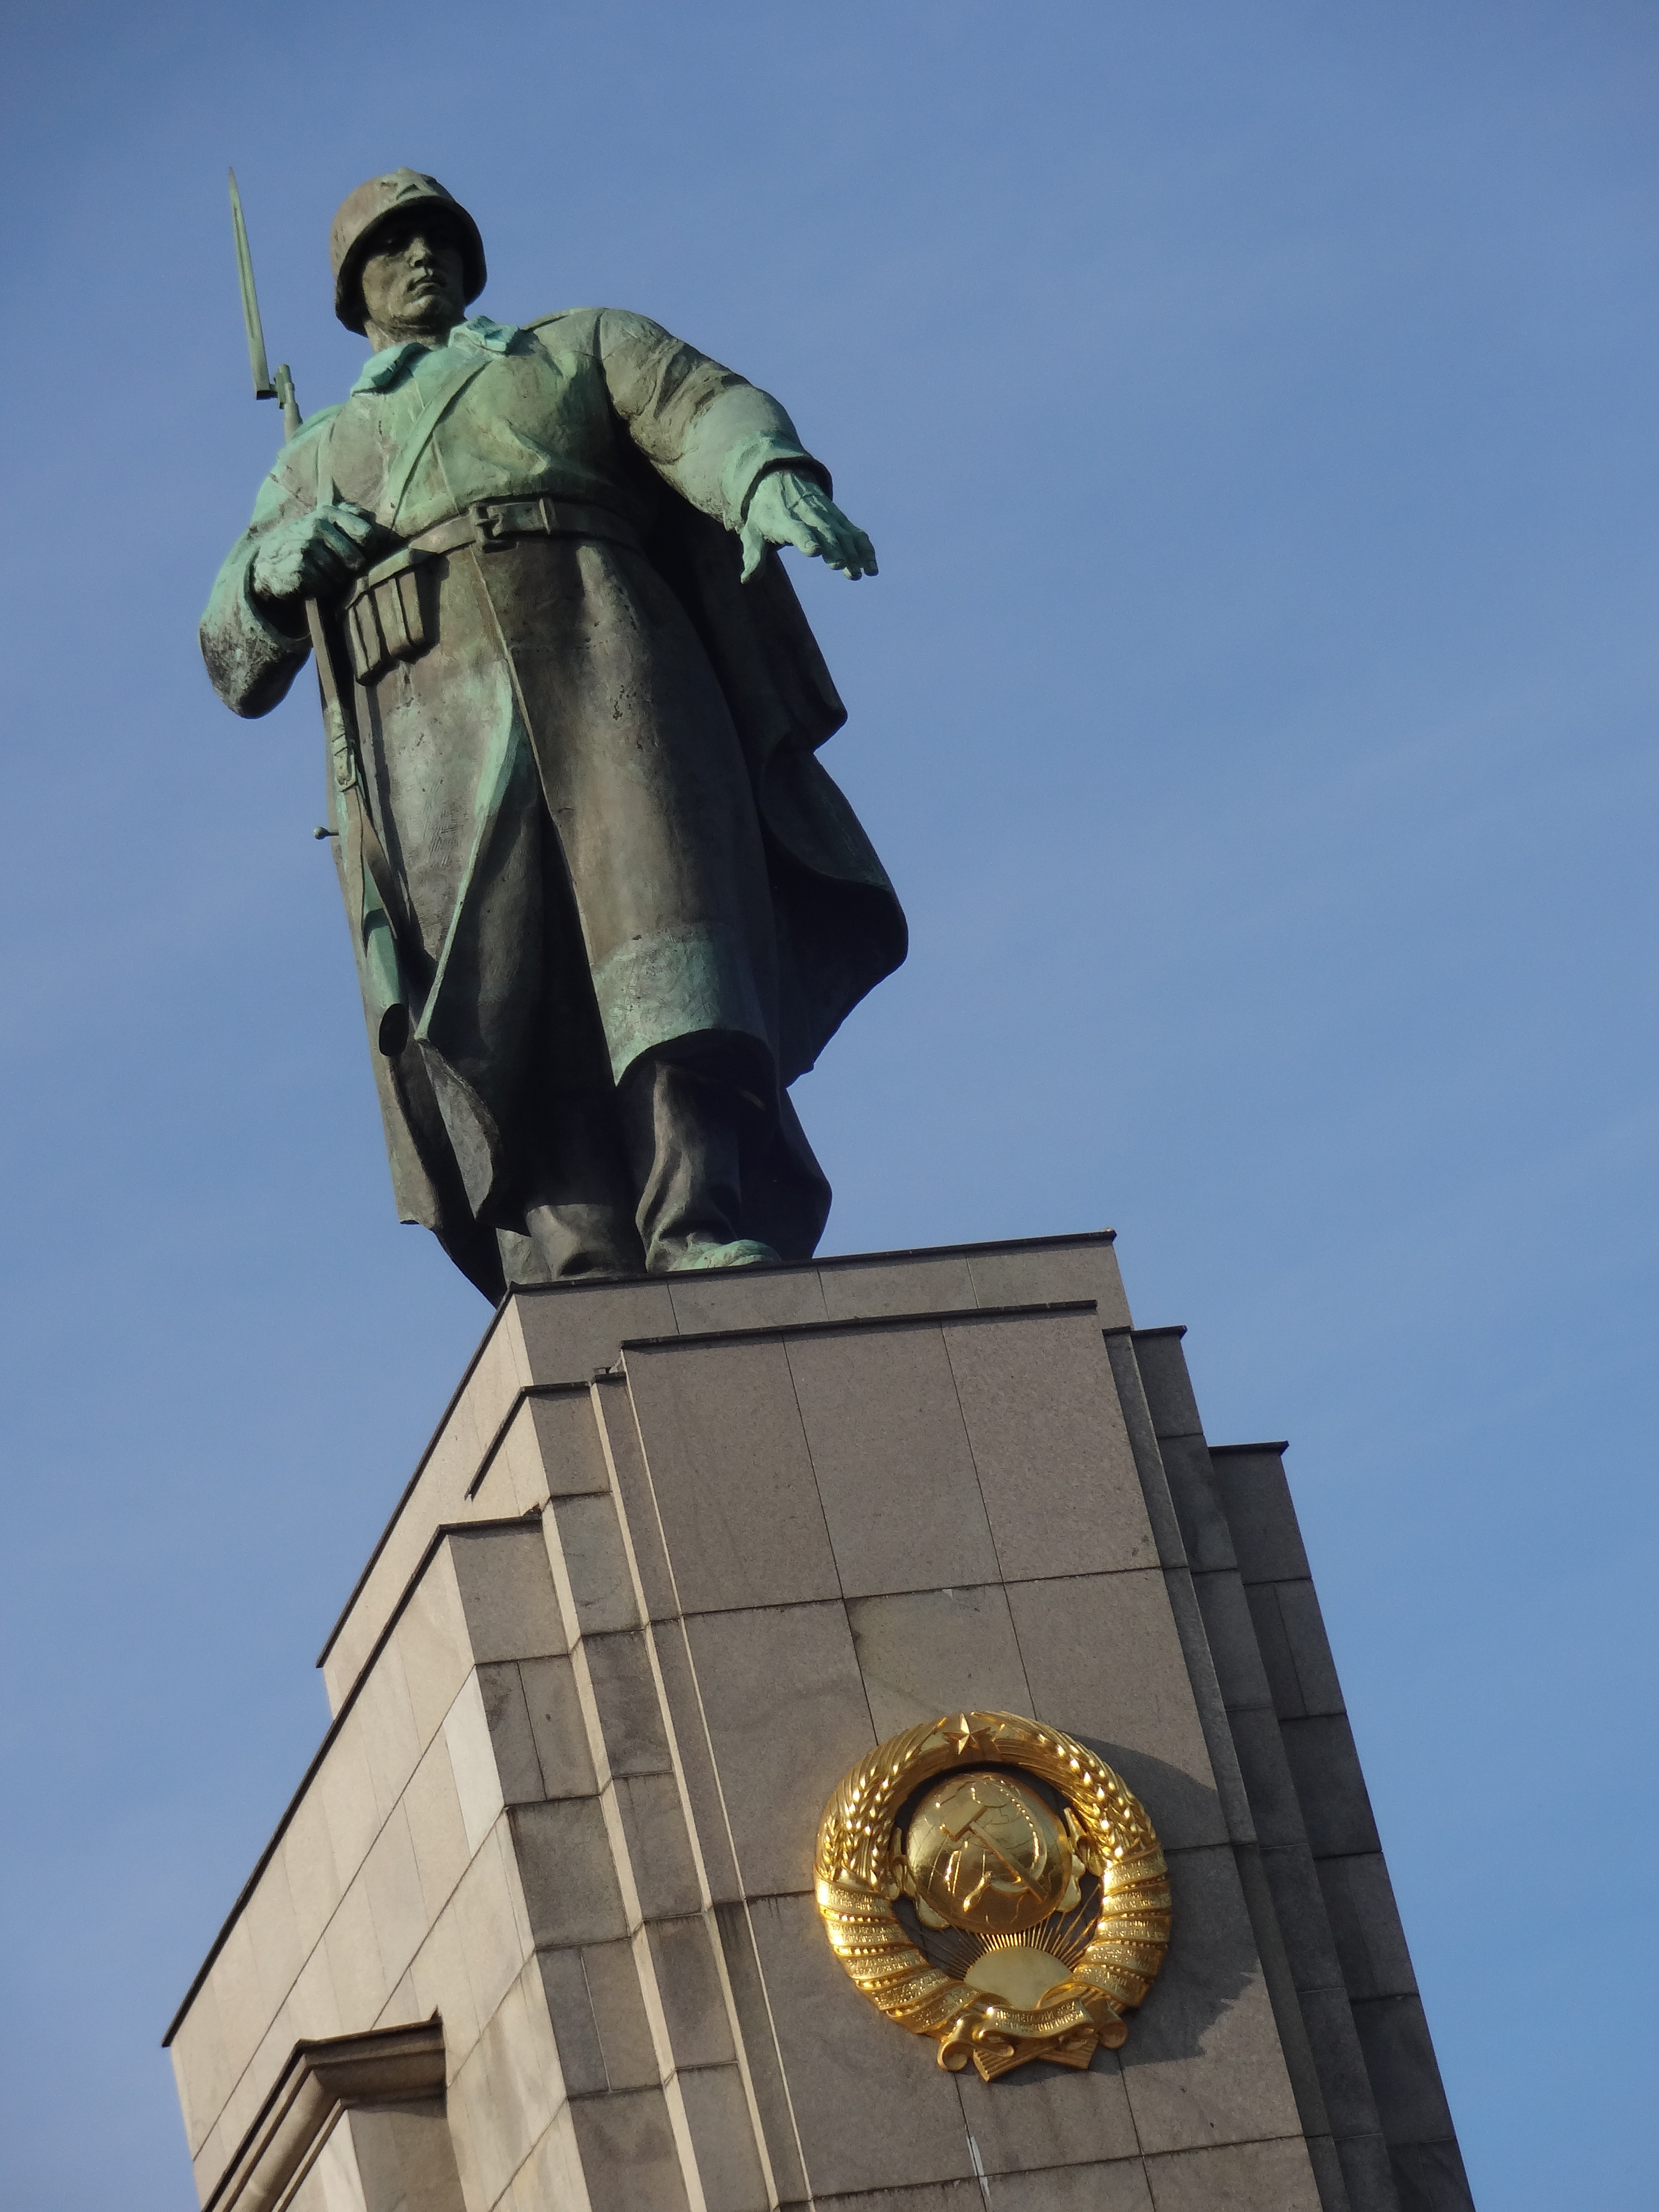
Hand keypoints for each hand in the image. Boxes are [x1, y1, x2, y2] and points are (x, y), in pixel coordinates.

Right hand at [251, 501, 389, 608]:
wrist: (267, 561)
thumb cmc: (305, 543)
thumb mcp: (324, 521)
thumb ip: (349, 516)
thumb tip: (372, 518)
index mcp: (328, 513)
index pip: (366, 534)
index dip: (367, 550)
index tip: (357, 553)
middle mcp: (317, 526)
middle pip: (356, 560)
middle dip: (349, 569)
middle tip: (333, 566)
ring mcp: (306, 545)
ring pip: (341, 575)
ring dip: (333, 580)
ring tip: (318, 572)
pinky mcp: (298, 566)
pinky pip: (325, 586)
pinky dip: (320, 588)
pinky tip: (308, 580)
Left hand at [740, 470, 876, 583]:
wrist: (779, 479)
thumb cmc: (764, 513)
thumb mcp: (753, 532)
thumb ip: (753, 556)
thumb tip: (747, 579)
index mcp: (785, 519)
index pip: (796, 529)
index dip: (805, 539)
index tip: (814, 551)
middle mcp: (808, 514)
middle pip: (825, 532)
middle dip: (835, 549)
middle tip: (842, 568)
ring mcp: (827, 515)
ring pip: (843, 533)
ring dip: (853, 553)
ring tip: (859, 574)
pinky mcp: (839, 517)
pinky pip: (855, 533)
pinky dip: (865, 549)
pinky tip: (871, 568)